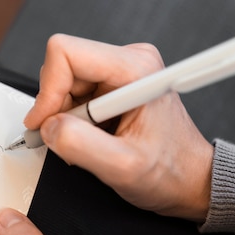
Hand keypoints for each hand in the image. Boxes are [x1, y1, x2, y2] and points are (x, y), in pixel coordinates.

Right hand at [25, 34, 213, 221]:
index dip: (48, 91)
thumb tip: (48, 128)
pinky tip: (93, 138)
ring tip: (91, 142)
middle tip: (73, 140)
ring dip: (67, 117)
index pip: (65, 53)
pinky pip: (75, 94)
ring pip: (65, 83)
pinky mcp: (115, 85)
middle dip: (57, 108)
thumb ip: (79, 145)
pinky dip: (74, 120)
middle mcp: (129, 62)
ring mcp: (121, 72)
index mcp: (135, 69)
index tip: (45, 124)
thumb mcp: (122, 167)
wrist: (189, 180)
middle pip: (63, 68)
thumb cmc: (170, 172)